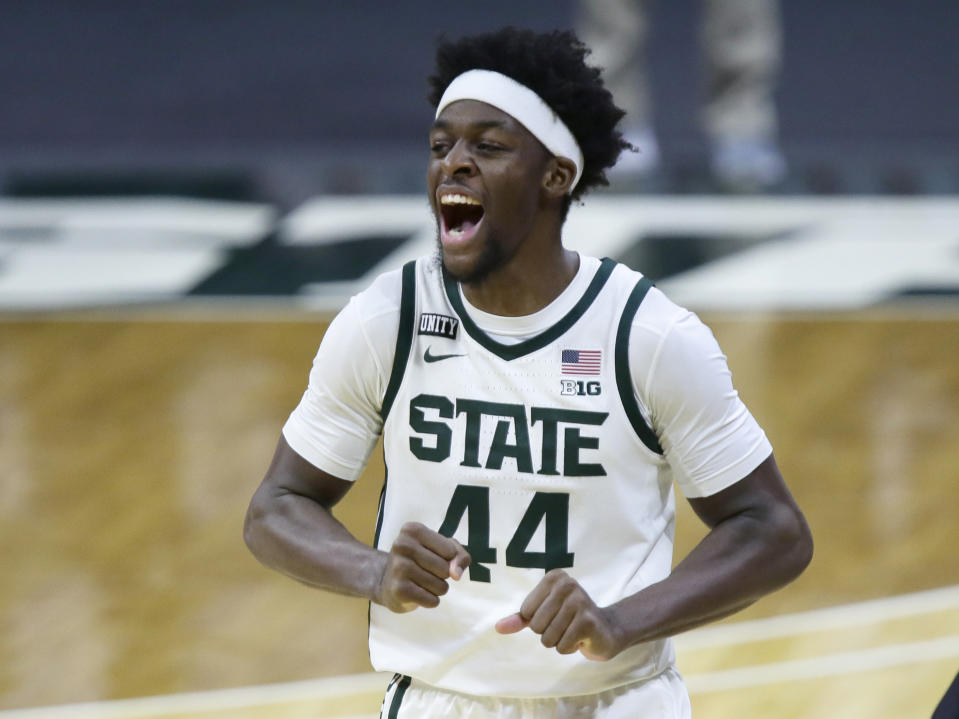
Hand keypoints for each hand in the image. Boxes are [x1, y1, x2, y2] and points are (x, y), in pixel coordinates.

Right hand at [373, 521, 470, 612]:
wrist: (387, 582)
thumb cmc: (420, 561)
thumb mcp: (442, 549)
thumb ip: (459, 555)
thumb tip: (456, 574)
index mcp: (413, 530)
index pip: (450, 550)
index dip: (448, 558)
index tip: (432, 556)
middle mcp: (403, 545)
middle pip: (445, 569)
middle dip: (442, 576)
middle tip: (425, 572)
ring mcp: (399, 567)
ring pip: (441, 587)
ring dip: (437, 589)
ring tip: (421, 583)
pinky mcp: (399, 590)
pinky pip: (432, 601)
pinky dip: (431, 601)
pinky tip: (418, 594)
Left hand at [495, 569, 623, 660]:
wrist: (605, 630)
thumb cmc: (569, 620)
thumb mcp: (542, 615)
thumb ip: (519, 619)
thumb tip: (498, 627)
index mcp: (554, 577)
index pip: (526, 611)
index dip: (537, 620)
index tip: (555, 615)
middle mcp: (567, 584)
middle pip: (536, 625)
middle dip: (547, 633)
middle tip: (565, 625)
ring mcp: (579, 601)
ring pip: (548, 638)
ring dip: (558, 642)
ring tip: (572, 631)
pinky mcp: (588, 621)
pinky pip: (562, 646)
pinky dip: (569, 648)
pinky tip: (581, 638)